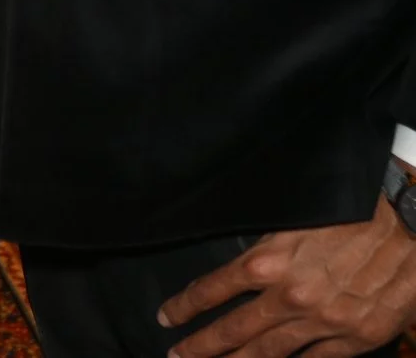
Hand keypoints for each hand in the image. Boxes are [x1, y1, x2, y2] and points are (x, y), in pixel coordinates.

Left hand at [159, 193, 415, 356]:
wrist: (409, 227)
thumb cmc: (350, 213)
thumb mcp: (292, 220)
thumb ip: (265, 250)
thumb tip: (241, 270)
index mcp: (268, 261)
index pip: (211, 289)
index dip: (184, 307)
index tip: (165, 319)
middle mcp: (289, 297)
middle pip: (232, 330)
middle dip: (200, 347)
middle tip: (176, 356)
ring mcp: (322, 322)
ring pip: (269, 353)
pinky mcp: (355, 339)